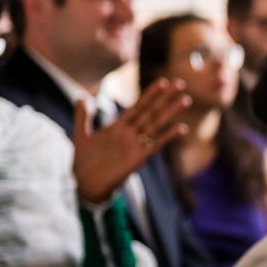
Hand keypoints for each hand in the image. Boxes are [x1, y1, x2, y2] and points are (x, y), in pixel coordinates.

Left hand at [73, 79, 190, 204]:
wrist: (85, 185)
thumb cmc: (83, 163)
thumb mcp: (80, 136)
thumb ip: (82, 116)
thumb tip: (83, 96)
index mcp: (119, 127)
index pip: (138, 106)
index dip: (150, 94)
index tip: (163, 81)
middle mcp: (130, 134)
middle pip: (151, 111)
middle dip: (165, 97)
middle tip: (180, 83)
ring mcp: (136, 145)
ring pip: (156, 124)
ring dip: (171, 112)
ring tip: (186, 99)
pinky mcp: (138, 158)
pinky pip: (156, 145)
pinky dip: (168, 136)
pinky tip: (181, 128)